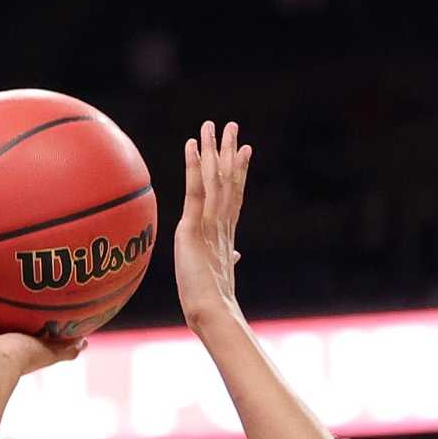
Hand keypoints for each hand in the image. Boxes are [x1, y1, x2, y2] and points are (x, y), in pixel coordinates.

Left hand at [175, 120, 249, 327]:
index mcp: (227, 234)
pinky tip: (192, 145)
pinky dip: (193, 166)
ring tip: (213, 125)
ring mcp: (210, 224)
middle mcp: (222, 224)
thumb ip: (229, 259)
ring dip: (214, 150)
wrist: (212, 313)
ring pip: (215, 179)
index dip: (240, 171)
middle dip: (230, 151)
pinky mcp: (193, 228)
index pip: (235, 196)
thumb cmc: (214, 303)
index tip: (245, 150)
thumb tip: (237, 255)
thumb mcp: (221, 275)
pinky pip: (195, 191)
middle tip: (232, 125)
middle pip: (229, 180)